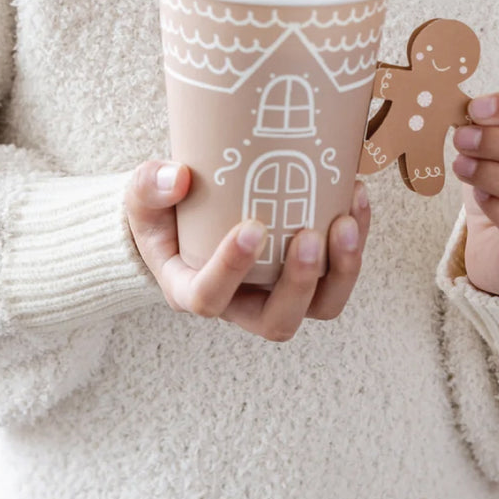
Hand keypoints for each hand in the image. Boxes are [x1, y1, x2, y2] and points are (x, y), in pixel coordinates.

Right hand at [125, 161, 370, 340]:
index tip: (251, 228)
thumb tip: (178, 176)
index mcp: (191, 290)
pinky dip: (355, 239)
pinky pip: (338, 272)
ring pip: (319, 306)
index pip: (209, 299)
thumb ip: (149, 186)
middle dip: (299, 283)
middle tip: (308, 235)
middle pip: (276, 321)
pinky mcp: (306, 273)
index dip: (231, 270)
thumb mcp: (141, 198)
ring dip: (341, 271)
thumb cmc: (161, 212)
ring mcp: (276, 292)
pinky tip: (356, 196)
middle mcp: (239, 304)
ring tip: (346, 222)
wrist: (183, 214)